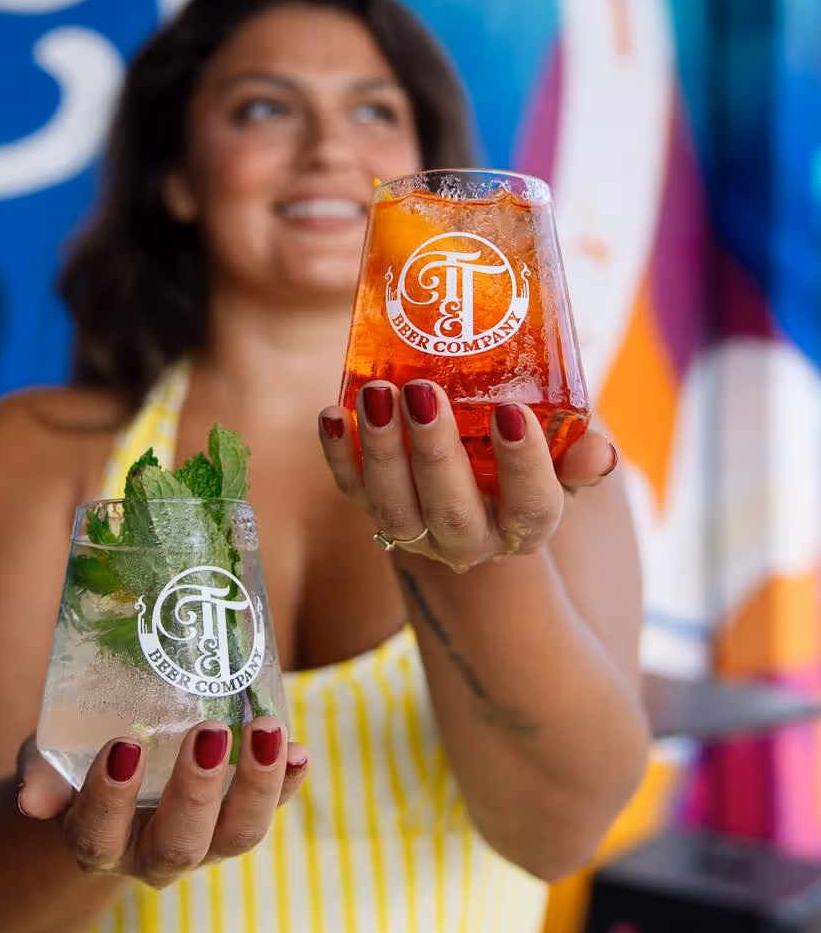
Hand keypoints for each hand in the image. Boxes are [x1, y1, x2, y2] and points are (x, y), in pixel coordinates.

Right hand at [16, 719, 307, 886]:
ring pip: (238, 837)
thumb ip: (41, 772)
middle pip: (180, 845)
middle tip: (207, 732)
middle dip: (197, 791)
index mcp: (97, 843)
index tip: (121, 746)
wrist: (113, 782)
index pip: (98, 834)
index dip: (109, 798)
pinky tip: (300, 751)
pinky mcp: (239, 821)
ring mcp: (204, 844)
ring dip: (258, 787)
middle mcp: (153, 856)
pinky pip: (272, 811)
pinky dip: (288, 783)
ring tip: (268, 732)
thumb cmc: (74, 762)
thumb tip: (31, 801)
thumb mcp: (49, 760)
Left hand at [319, 380, 617, 573]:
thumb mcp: (563, 457)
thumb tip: (600, 450)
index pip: (531, 508)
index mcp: (524, 527)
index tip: (512, 412)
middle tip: (426, 392)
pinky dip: (337, 455)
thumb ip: (582, 452)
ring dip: (381, 450)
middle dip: (435, 452)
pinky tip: (333, 414)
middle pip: (452, 512)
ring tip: (377, 392)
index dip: (524, 466)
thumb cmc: (525, 457)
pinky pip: (351, 491)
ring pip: (394, 507)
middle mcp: (468, 541)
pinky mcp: (375, 509)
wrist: (475, 484)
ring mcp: (417, 531)